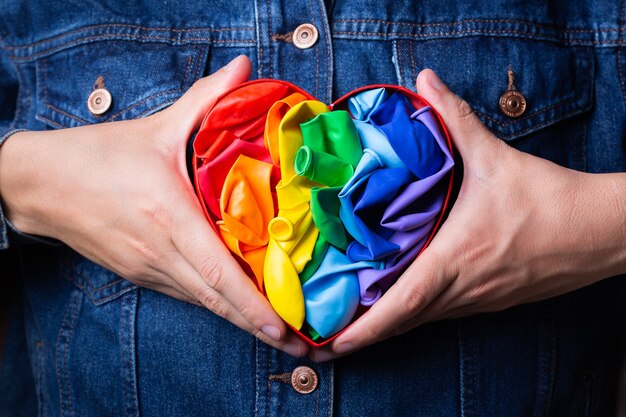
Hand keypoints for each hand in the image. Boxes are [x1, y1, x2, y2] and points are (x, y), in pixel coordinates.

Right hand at [0, 56, 308, 356]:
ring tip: (283, 336)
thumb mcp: (157, 126)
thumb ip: (206, 98)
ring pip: (204, 302)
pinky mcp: (142, 274)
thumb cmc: (98, 157)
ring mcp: (150, 268)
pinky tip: (242, 307)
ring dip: (242, 321)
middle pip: (218, 301)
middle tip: (304, 350)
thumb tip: (244, 70)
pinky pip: (188, 293)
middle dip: (261, 329)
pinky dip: (218, 304)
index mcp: (169, 216)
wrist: (40, 186)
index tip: (286, 328)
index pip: (219, 272)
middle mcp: (161, 252)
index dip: (254, 305)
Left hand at [309, 69, 625, 361]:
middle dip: (364, 335)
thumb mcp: (494, 157)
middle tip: (326, 339)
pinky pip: (443, 312)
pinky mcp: (491, 300)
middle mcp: (464, 289)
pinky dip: (415, 313)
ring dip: (388, 325)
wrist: (604, 231)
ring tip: (352, 323)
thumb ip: (454, 118)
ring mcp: (479, 300)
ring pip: (423, 320)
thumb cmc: (550, 199)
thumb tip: (425, 81)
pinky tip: (400, 302)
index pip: (403, 303)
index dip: (366, 328)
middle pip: (405, 322)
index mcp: (456, 259)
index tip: (334, 344)